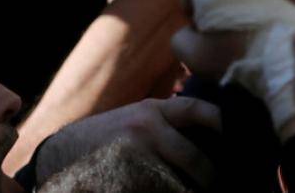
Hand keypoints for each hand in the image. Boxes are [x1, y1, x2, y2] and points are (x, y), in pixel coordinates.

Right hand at [35, 98, 220, 189]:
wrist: (60, 157)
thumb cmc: (104, 139)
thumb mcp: (133, 118)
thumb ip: (165, 122)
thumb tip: (210, 134)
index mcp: (150, 112)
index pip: (195, 110)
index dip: (220, 121)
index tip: (234, 134)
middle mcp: (145, 132)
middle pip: (196, 160)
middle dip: (208, 177)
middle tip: (212, 182)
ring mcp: (134, 160)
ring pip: (177, 186)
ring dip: (181, 189)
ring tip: (184, 187)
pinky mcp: (124, 184)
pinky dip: (160, 191)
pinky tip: (152, 188)